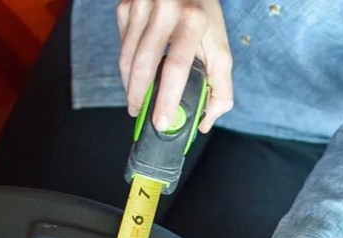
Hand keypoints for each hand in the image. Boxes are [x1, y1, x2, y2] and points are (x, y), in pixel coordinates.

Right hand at [117, 0, 233, 132]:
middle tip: (141, 115)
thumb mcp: (219, 46)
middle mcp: (165, 10)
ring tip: (137, 101)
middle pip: (143, 64)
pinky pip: (122, 44)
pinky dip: (128, 64)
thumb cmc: (203, 17)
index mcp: (193, 20)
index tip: (160, 121)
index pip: (176, 66)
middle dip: (139, 96)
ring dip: (130, 85)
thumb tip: (204, 121)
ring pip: (126, 57)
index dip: (166, 98)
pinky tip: (137, 72)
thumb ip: (220, 86)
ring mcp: (141, 5)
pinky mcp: (126, 5)